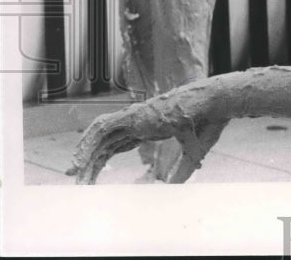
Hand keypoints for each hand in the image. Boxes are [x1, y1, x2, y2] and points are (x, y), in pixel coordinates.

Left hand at [68, 92, 227, 183]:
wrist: (217, 104)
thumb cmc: (210, 123)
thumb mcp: (194, 153)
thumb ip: (182, 170)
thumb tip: (171, 186)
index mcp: (152, 125)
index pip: (120, 141)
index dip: (104, 155)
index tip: (92, 172)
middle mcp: (141, 119)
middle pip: (107, 139)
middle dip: (88, 157)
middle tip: (75, 177)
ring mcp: (137, 115)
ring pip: (101, 133)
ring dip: (85, 151)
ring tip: (73, 172)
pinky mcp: (136, 115)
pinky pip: (104, 128)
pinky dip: (89, 142)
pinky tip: (80, 161)